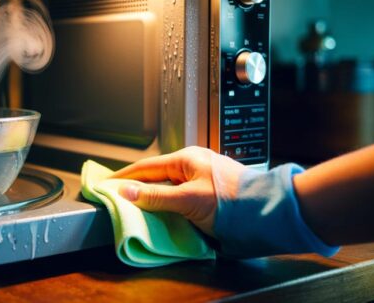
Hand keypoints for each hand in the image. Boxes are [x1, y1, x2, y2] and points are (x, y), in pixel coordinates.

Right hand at [111, 146, 245, 236]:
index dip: (124, 176)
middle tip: (116, 197)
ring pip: (167, 187)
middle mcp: (193, 166)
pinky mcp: (208, 195)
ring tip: (133, 207)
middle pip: (156, 176)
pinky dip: (166, 204)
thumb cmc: (232, 202)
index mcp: (186, 159)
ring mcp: (201, 180)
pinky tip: (160, 214)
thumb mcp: (188, 199)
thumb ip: (156, 196)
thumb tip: (127, 192)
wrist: (268, 214)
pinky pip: (179, 196)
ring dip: (152, 197)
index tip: (106, 183)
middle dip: (136, 186)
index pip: (146, 166)